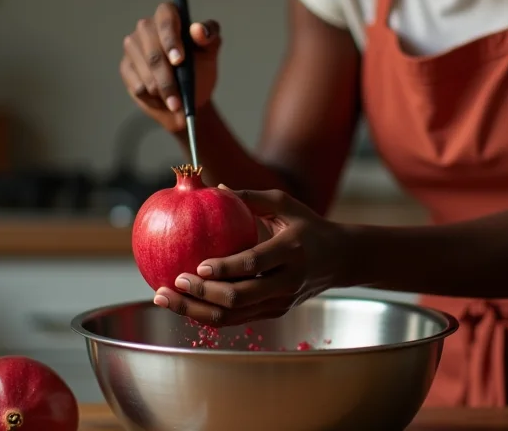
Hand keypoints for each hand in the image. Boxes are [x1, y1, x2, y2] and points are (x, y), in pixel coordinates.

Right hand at [119, 1, 220, 132]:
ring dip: (161, 91)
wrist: (190, 96)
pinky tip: (162, 98)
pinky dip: (152, 97)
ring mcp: (133, 45)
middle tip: (178, 98)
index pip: (166, 19)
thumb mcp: (210, 52)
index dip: (171, 39)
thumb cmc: (200, 68)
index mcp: (169, 15)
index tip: (179, 60)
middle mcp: (147, 26)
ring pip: (144, 70)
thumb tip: (198, 30)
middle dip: (167, 78)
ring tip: (175, 102)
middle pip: (153, 51)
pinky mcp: (126, 66)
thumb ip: (209, 36)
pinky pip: (136, 84)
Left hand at [153, 188, 344, 325]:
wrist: (341, 260)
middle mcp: (287, 281)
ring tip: (165, 299)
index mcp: (291, 250)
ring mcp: (281, 302)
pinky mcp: (274, 313)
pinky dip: (208, 315)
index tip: (199, 266)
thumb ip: (251, 197)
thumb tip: (215, 187)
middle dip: (202, 295)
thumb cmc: (308, 225)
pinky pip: (237, 319)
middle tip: (172, 283)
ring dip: (196, 311)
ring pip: (234, 316)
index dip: (226, 268)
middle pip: (240, 297)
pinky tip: (184, 305)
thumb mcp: (286, 204)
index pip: (255, 263)